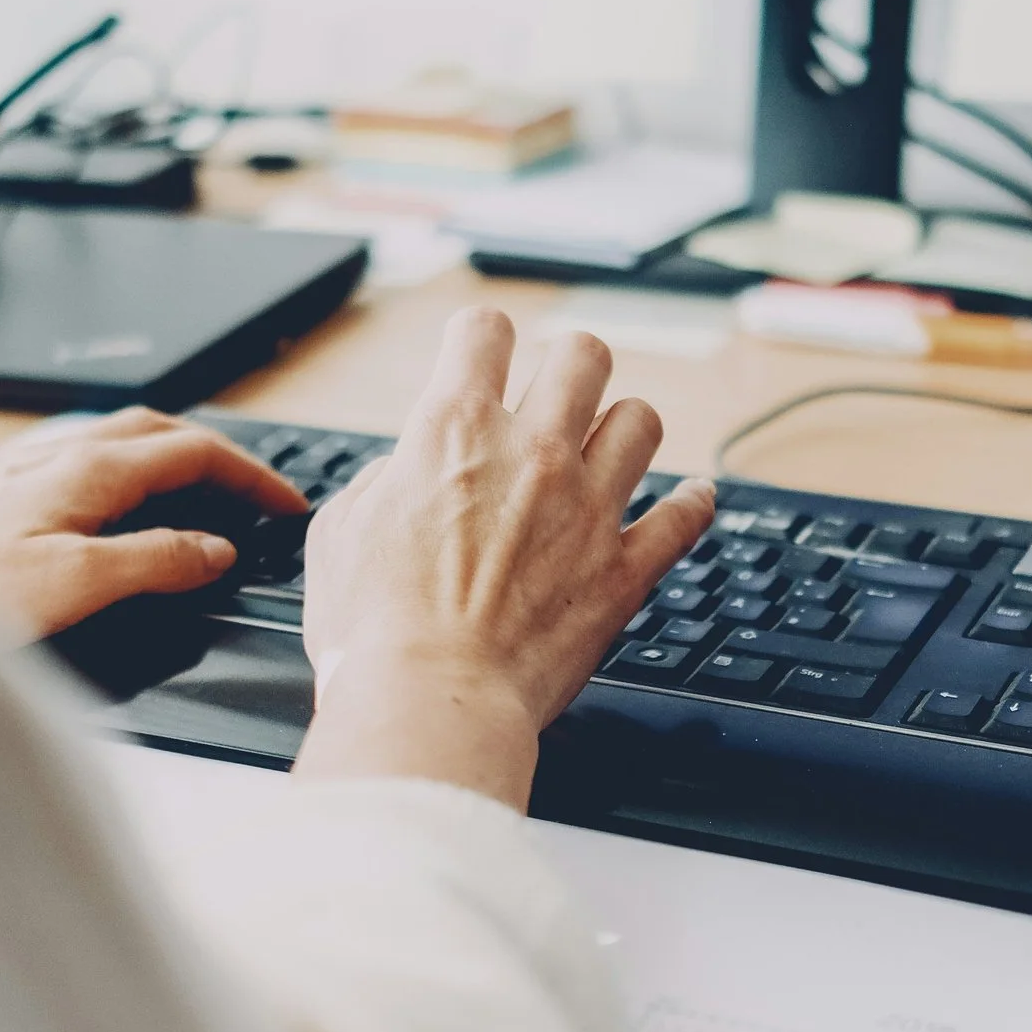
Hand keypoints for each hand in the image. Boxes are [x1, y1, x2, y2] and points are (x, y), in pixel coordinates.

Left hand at [0, 409, 307, 642]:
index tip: (286, 506)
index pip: (196, 451)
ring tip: (199, 497)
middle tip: (255, 496)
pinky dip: (125, 474)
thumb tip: (214, 550)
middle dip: (217, 457)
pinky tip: (112, 506)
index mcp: (87, 468)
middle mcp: (56, 452)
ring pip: (118, 440)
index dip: (252, 476)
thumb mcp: (73, 585)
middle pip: (160, 431)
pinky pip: (80, 459)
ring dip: (170, 459)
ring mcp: (22, 463)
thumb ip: (153, 560)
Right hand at [293, 308, 715, 810]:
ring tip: (609, 449)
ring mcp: (586, 508)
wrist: (430, 700)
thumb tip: (406, 473)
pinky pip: (684, 516)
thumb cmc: (372, 631)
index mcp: (452, 432)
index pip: (483, 331)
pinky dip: (690, 505)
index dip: (481, 337)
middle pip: (582, 356)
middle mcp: (529, 453)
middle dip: (569, 367)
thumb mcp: (341, 533)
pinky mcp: (623, 569)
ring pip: (641, 420)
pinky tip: (689, 500)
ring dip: (624, 429)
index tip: (481, 354)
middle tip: (557, 395)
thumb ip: (383, 484)